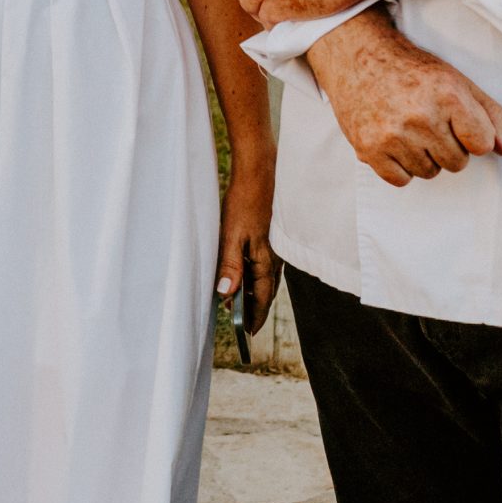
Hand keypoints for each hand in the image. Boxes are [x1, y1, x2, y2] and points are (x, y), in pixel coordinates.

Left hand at [213, 163, 278, 337]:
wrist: (260, 170)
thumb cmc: (245, 201)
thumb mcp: (232, 234)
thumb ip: (229, 264)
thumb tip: (226, 294)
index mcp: (267, 260)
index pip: (261, 297)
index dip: (254, 315)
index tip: (248, 332)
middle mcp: (275, 256)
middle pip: (265, 290)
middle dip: (255, 307)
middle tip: (244, 324)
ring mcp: (275, 245)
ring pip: (265, 276)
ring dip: (254, 291)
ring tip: (241, 303)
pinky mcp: (270, 234)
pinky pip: (264, 263)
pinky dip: (255, 274)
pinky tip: (246, 272)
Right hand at [305, 12, 501, 184]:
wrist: (357, 56)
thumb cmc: (410, 69)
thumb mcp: (457, 80)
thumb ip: (489, 114)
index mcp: (448, 96)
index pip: (482, 144)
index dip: (472, 136)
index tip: (457, 123)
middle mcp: (421, 116)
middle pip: (457, 162)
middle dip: (447, 146)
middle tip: (427, 122)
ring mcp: (393, 135)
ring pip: (429, 172)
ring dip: (422, 156)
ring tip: (408, 129)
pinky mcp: (368, 148)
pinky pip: (401, 180)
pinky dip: (399, 166)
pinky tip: (393, 142)